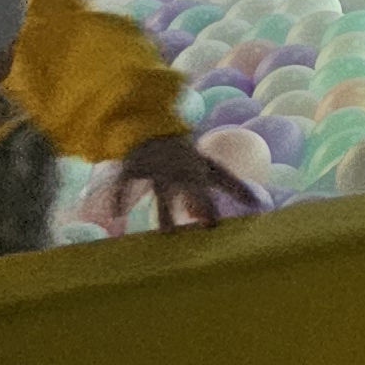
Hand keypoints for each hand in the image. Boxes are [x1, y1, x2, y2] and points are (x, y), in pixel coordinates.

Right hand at [121, 129, 261, 230]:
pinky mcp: (134, 168)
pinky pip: (125, 183)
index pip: (220, 180)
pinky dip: (119, 197)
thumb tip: (247, 207)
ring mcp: (157, 168)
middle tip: (209, 225)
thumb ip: (225, 190)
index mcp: (200, 168)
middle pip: (193, 187)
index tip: (240, 211)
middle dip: (202, 203)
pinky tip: (117, 213)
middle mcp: (180, 168)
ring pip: (162, 191)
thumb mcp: (209, 171)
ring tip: (167, 233)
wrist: (155, 131)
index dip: (232, 193)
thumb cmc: (188, 159)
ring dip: (166, 210)